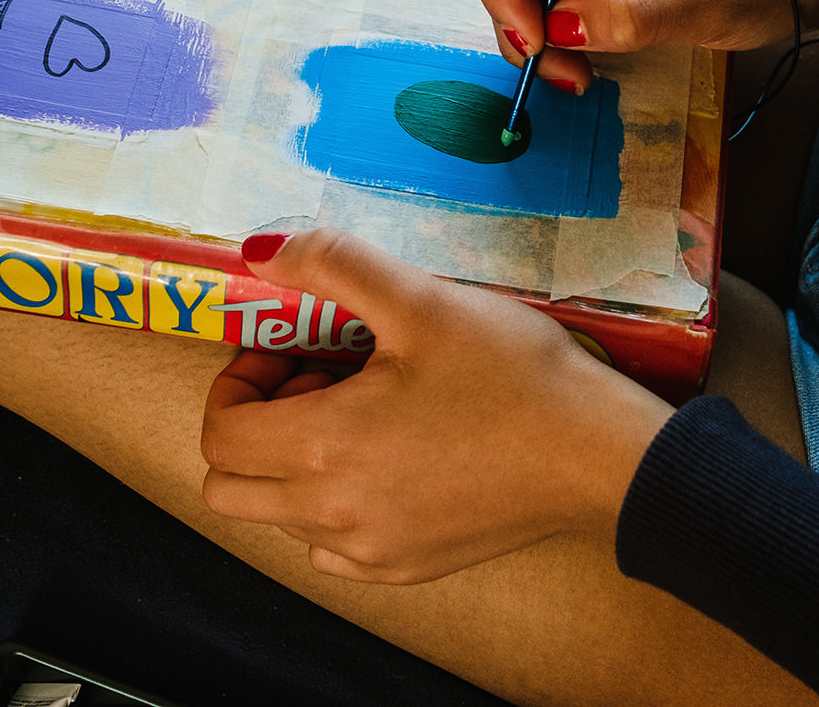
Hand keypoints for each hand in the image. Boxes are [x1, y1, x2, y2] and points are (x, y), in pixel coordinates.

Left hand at [199, 229, 673, 583]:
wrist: (598, 455)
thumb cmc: (515, 376)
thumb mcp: (422, 299)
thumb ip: (333, 265)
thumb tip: (260, 250)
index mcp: (324, 448)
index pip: (220, 433)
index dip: (238, 382)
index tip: (289, 348)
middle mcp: (332, 515)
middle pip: (230, 486)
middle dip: (253, 425)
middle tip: (314, 379)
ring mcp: (370, 551)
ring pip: (278, 516)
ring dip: (291, 462)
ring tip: (359, 411)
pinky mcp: (407, 568)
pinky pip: (330, 545)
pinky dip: (333, 503)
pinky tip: (388, 456)